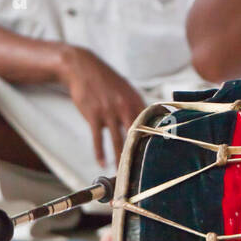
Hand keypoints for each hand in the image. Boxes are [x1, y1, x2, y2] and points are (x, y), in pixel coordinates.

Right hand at [57, 45, 145, 163]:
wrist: (82, 68)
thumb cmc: (106, 80)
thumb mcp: (125, 87)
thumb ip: (135, 104)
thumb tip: (146, 119)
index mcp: (135, 99)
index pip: (148, 122)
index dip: (153, 138)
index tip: (157, 153)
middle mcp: (124, 106)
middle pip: (135, 134)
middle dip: (139, 152)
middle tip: (142, 168)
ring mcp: (109, 111)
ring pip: (117, 140)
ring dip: (120, 157)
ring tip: (123, 172)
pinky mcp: (94, 115)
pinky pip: (98, 138)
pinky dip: (100, 152)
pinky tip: (102, 163)